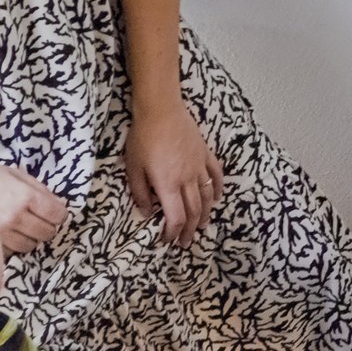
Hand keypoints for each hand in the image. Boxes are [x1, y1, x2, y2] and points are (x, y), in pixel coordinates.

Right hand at [0, 157, 67, 256]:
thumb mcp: (11, 173)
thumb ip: (37, 188)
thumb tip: (59, 205)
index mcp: (23, 195)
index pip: (57, 215)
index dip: (56, 214)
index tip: (52, 213)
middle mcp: (14, 216)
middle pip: (47, 233)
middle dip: (44, 226)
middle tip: (33, 219)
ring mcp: (0, 233)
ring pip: (30, 246)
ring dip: (27, 238)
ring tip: (15, 227)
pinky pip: (10, 252)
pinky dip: (10, 246)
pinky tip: (2, 234)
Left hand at [125, 100, 223, 245]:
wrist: (160, 109)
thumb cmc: (143, 137)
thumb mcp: (133, 167)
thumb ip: (140, 192)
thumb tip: (146, 213)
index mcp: (168, 184)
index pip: (176, 218)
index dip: (173, 233)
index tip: (168, 240)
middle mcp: (187, 179)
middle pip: (194, 211)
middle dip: (189, 230)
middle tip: (185, 242)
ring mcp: (199, 166)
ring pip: (207, 197)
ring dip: (206, 215)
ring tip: (201, 227)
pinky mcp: (205, 154)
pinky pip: (216, 175)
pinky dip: (218, 189)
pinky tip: (217, 198)